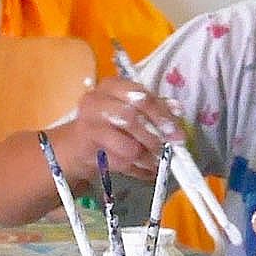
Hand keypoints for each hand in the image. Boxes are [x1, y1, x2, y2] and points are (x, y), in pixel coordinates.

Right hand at [55, 78, 179, 179]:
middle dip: (154, 137)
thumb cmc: (109, 122)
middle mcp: (97, 101)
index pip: (141, 97)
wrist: (78, 143)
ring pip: (127, 146)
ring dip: (146, 157)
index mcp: (112, 86)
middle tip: (169, 149)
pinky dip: (136, 168)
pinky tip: (144, 169)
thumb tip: (177, 109)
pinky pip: (119, 162)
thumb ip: (154, 107)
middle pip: (132, 119)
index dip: (162, 116)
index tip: (176, 132)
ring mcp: (89, 125)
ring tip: (156, 161)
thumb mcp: (131, 108)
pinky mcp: (87, 149)